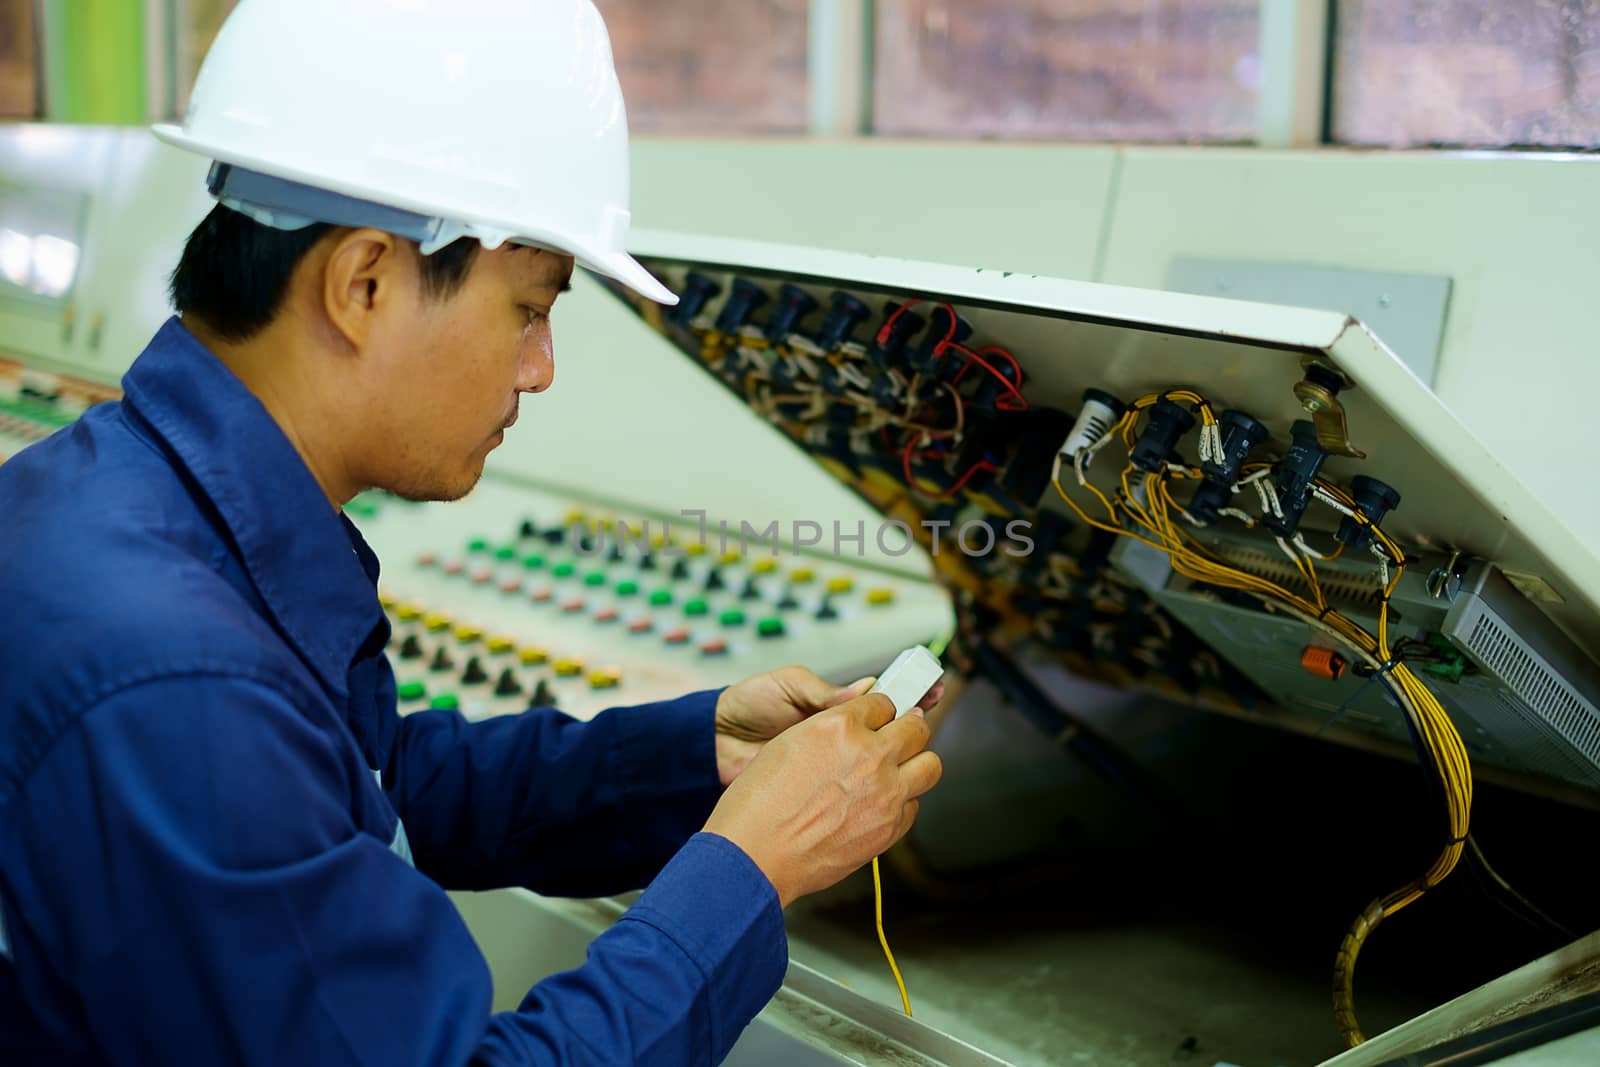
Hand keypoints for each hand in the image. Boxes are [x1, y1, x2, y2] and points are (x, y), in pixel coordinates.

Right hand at [703, 691, 942, 908]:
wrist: (756, 855)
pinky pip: (914, 806)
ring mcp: (886, 792)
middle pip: (916, 729)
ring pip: (930, 765)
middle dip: (907, 732)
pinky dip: (902, 804)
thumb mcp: (790, 742)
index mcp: (840, 725)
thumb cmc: (760, 802)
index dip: (879, 713)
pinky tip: (877, 807)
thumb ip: (832, 728)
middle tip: (895, 741)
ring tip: (896, 773)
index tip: (877, 720)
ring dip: (915, 765)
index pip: (884, 703)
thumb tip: (856, 727)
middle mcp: (870, 754)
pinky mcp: (890, 827)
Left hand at [714, 665, 943, 786]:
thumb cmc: (749, 705)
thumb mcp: (787, 686)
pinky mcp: (824, 790)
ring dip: (899, 756)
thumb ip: (825, 692)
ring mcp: (836, 766)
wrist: (714, 742)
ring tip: (910, 748)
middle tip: (925, 719)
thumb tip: (868, 691)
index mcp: (838, 706)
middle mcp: (844, 736)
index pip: (886, 699)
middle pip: (893, 733)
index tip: (933, 688)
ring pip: (882, 764)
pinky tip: (887, 785)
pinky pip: (858, 791)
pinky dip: (876, 788)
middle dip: (914, 723)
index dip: (911, 694)